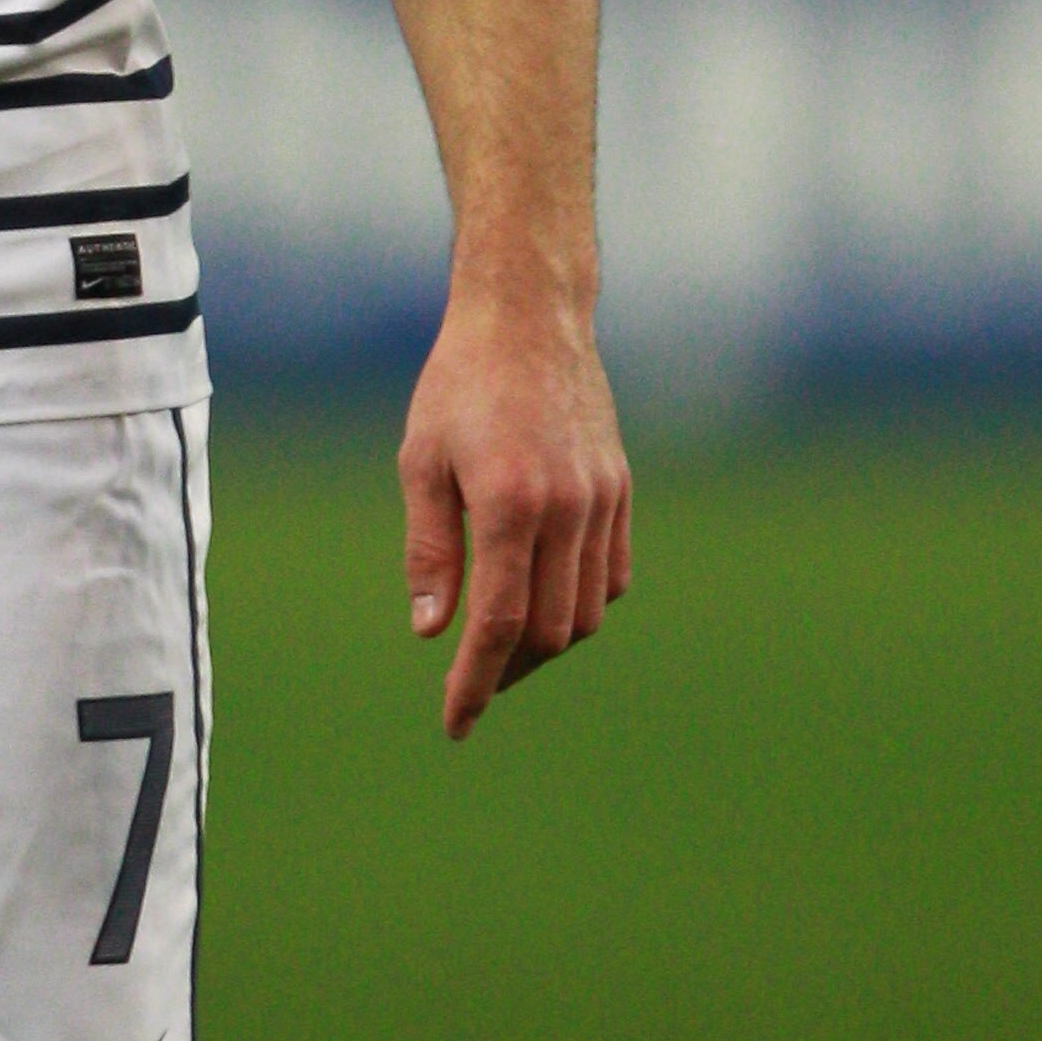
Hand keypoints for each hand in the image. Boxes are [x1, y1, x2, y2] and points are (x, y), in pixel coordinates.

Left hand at [398, 285, 631, 741]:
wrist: (529, 318)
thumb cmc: (459, 385)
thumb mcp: (420, 462)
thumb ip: (429, 550)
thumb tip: (433, 632)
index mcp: (509, 502)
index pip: (499, 624)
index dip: (476, 682)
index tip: (455, 722)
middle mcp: (567, 508)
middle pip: (549, 631)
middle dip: (508, 671)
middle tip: (469, 682)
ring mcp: (602, 501)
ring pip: (586, 612)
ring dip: (545, 644)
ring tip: (501, 650)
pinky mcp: (620, 491)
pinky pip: (611, 577)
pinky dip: (579, 606)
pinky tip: (542, 604)